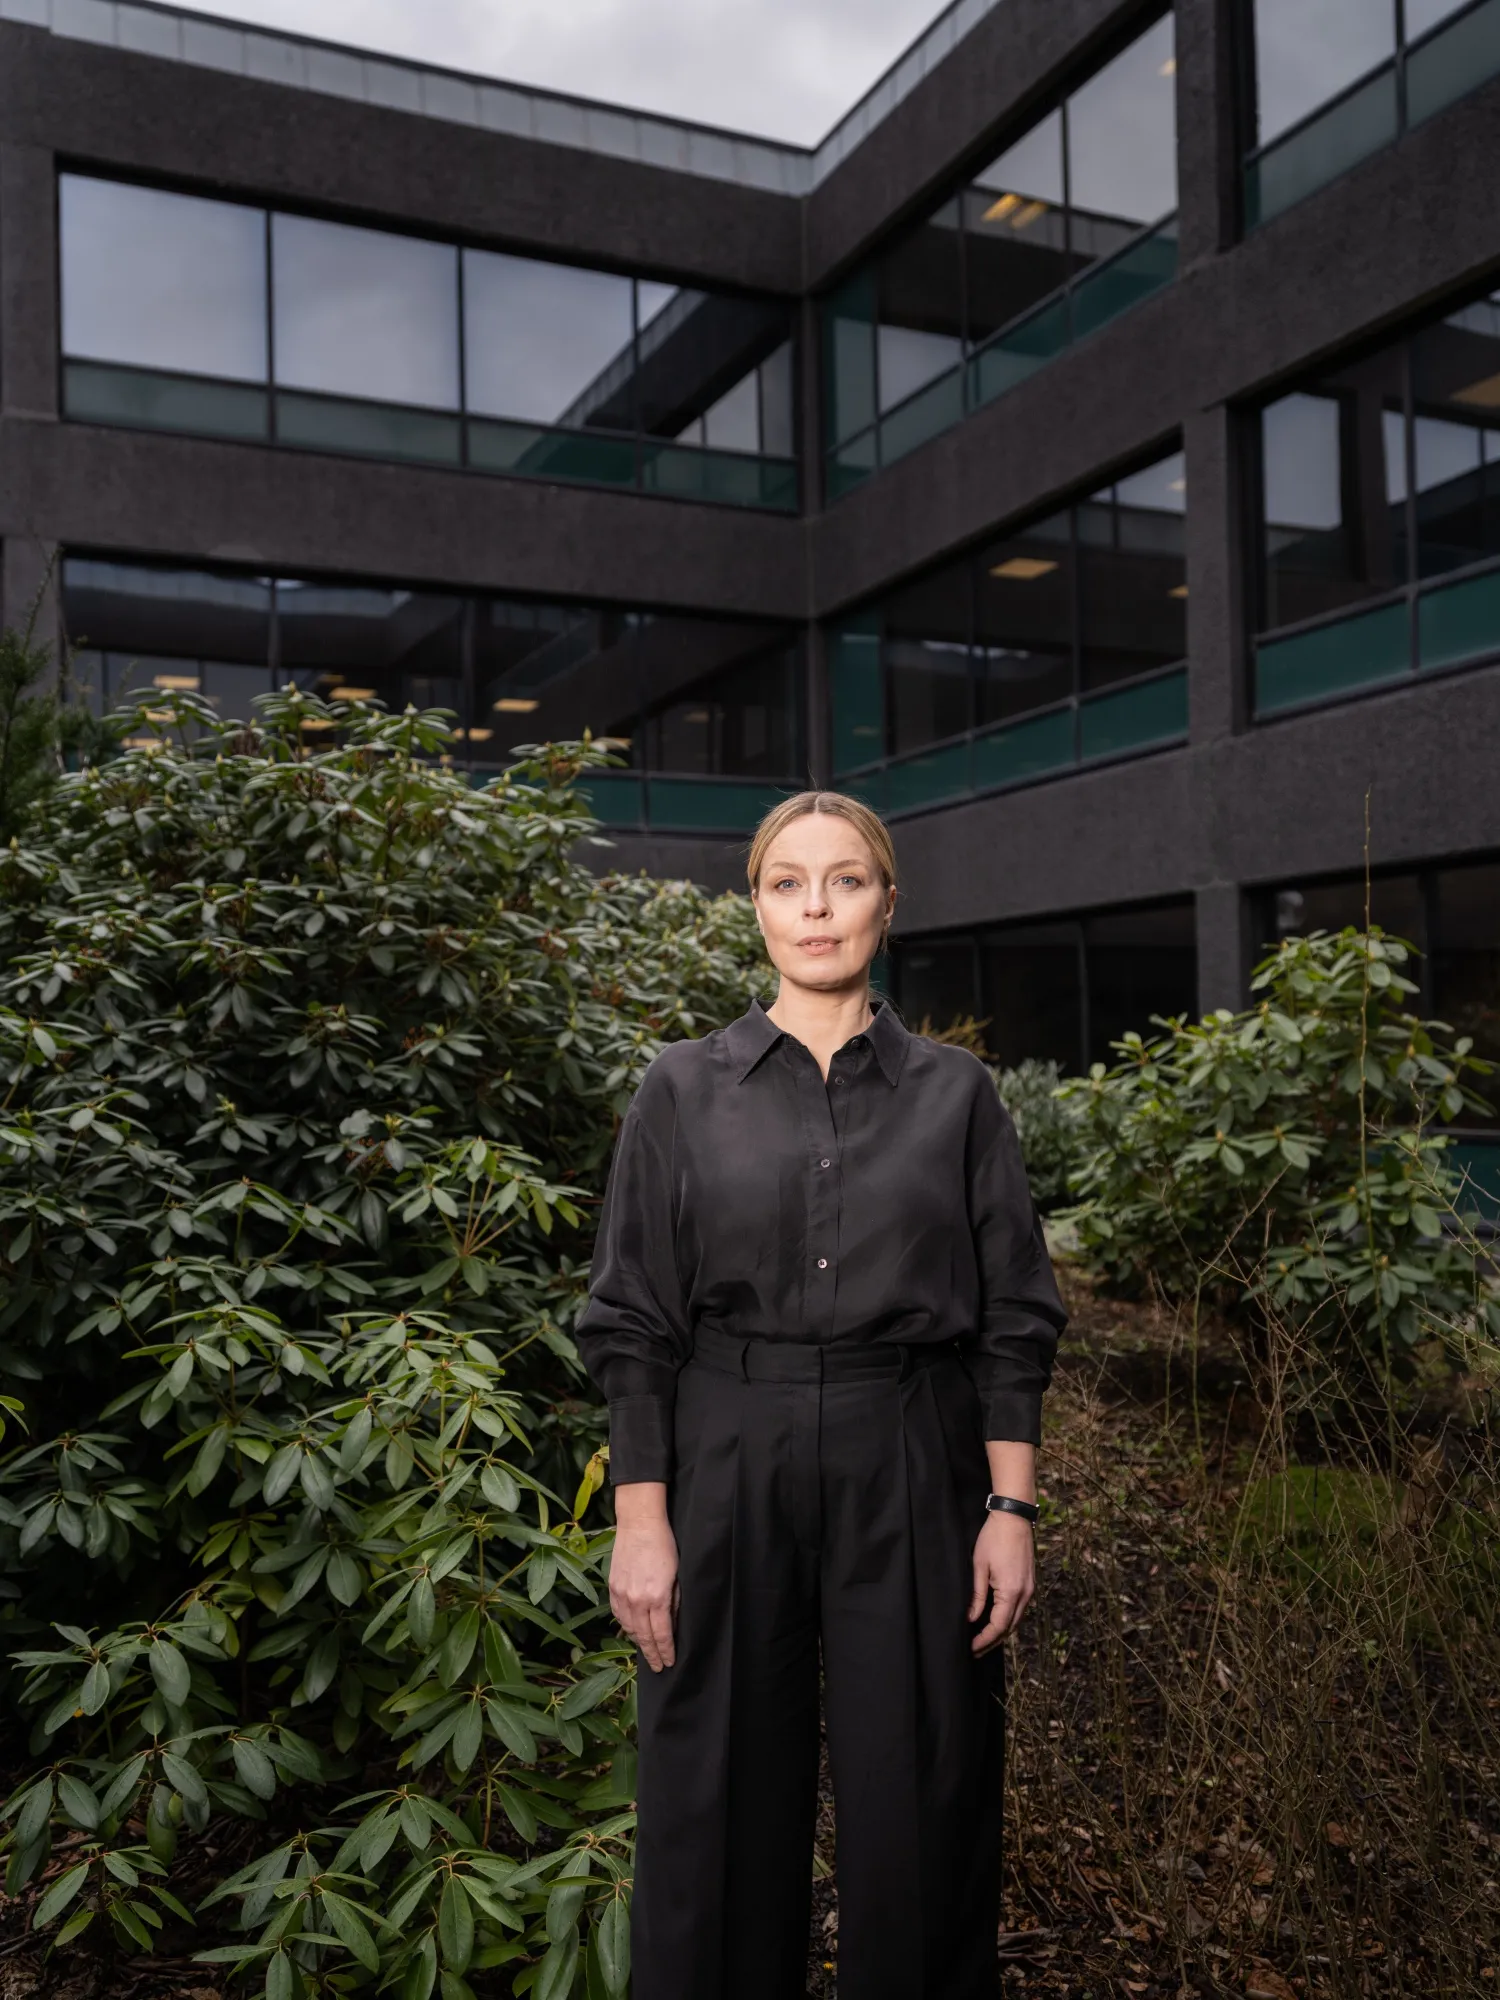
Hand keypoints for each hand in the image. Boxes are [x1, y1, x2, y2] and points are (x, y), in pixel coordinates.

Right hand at [609, 1485, 678, 1672]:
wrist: (639, 1523)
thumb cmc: (664, 1545)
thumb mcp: (677, 1575)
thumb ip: (674, 1601)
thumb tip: (672, 1622)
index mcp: (657, 1597)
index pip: (662, 1634)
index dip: (666, 1651)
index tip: (669, 1662)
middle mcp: (637, 1599)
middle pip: (644, 1636)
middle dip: (652, 1654)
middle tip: (658, 1667)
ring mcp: (622, 1594)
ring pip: (629, 1628)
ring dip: (638, 1642)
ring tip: (647, 1652)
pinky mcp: (613, 1587)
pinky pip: (618, 1615)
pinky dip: (625, 1626)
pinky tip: (631, 1632)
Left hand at [968, 1510, 1034, 1655]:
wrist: (1014, 1517)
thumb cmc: (994, 1539)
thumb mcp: (979, 1567)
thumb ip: (976, 1596)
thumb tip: (970, 1618)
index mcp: (1012, 1592)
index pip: (998, 1626)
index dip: (984, 1640)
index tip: (971, 1648)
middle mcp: (1025, 1594)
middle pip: (1010, 1628)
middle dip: (992, 1642)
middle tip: (975, 1651)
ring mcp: (1030, 1589)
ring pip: (1016, 1620)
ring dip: (1001, 1632)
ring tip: (983, 1640)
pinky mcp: (1030, 1583)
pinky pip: (1019, 1609)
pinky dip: (1008, 1619)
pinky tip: (996, 1621)